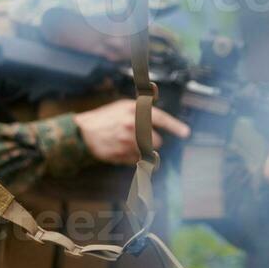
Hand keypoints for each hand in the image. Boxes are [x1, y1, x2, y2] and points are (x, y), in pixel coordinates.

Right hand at [75, 99, 190, 165]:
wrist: (82, 133)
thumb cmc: (104, 118)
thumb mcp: (122, 107)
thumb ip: (141, 110)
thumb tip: (158, 117)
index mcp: (134, 111)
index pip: (161, 118)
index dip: (175, 126)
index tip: (185, 133)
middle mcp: (133, 126)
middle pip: (157, 140)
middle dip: (152, 140)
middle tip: (140, 137)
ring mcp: (128, 142)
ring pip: (148, 152)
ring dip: (144, 150)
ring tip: (130, 144)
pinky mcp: (122, 155)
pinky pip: (137, 160)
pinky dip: (134, 158)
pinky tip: (123, 151)